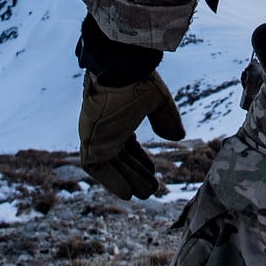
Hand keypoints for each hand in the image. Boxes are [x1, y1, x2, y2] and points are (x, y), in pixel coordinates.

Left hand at [78, 71, 186, 199]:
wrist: (119, 71)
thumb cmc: (137, 80)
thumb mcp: (158, 102)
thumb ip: (166, 119)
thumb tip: (177, 137)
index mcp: (118, 115)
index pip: (126, 142)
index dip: (139, 158)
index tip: (152, 171)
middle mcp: (105, 126)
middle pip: (120, 156)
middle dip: (135, 173)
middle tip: (151, 188)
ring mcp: (96, 134)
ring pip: (110, 165)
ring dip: (127, 180)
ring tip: (145, 194)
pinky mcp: (89, 142)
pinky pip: (96, 168)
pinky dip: (112, 181)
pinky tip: (127, 193)